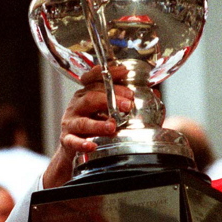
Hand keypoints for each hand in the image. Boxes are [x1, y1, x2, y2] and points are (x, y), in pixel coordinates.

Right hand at [42, 65, 132, 187]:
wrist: (75, 150)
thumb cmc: (95, 127)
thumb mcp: (110, 112)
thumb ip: (129, 103)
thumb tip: (153, 92)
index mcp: (87, 94)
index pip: (94, 79)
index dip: (108, 73)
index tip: (125, 71)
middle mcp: (77, 105)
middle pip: (91, 97)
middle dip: (110, 99)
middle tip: (128, 105)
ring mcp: (70, 123)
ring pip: (83, 121)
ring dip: (99, 123)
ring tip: (113, 126)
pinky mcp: (67, 140)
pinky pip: (73, 141)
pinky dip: (82, 143)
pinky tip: (92, 145)